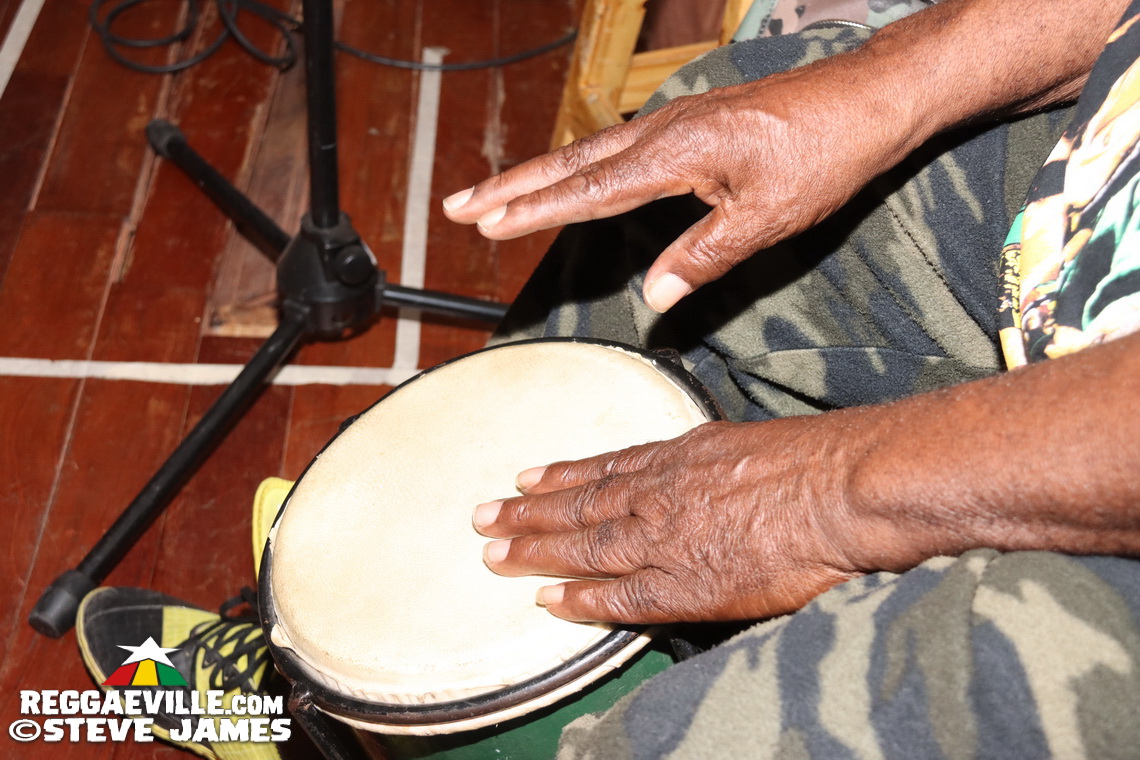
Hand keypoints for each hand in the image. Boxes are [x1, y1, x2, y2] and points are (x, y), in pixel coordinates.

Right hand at [442, 57, 918, 311]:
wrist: (866, 100)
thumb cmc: (824, 155)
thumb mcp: (765, 219)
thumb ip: (703, 257)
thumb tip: (654, 296)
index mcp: (674, 153)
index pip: (587, 190)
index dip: (532, 210)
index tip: (484, 224)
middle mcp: (663, 131)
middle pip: (570, 162)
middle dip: (511, 186)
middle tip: (458, 204)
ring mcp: (674, 122)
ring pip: (589, 151)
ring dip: (538, 174)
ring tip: (495, 194)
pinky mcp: (690, 124)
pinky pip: (617, 147)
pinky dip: (580, 166)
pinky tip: (573, 178)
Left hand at [472, 419, 870, 623]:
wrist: (836, 491)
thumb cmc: (809, 461)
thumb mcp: (746, 442)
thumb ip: (712, 459)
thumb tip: (703, 467)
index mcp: (677, 457)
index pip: (604, 469)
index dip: (561, 476)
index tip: (525, 478)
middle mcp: (658, 494)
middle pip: (578, 507)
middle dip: (527, 512)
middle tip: (482, 516)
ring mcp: (665, 540)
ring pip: (584, 547)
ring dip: (534, 550)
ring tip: (492, 554)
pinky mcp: (684, 585)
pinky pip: (619, 597)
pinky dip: (581, 599)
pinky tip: (547, 601)